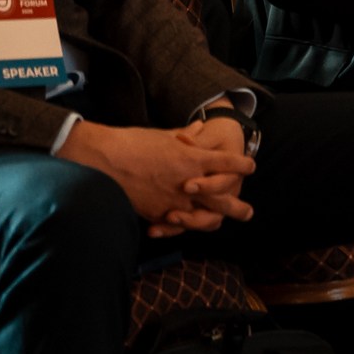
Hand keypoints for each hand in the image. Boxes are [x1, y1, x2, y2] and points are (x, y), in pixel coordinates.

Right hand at [62, 121, 256, 238]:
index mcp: (193, 159)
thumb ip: (186, 136)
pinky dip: (184, 226)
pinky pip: (176, 225)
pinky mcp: (156, 214)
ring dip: (214, 221)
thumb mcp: (164, 135)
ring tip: (222, 223)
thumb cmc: (133, 142)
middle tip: (249, 213)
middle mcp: (188, 183)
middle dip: (237, 206)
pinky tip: (189, 225)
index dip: (242, 165)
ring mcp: (173, 202)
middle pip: (222, 198)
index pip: (228, 163)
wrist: (103, 160)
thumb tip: (200, 126)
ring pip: (202, 218)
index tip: (250, 166)